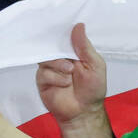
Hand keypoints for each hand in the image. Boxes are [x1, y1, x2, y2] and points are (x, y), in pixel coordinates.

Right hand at [35, 23, 111, 137]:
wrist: (84, 112)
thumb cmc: (93, 89)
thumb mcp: (95, 64)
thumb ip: (85, 46)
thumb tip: (78, 26)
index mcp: (73, 52)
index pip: (64, 36)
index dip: (63, 31)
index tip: (64, 26)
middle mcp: (60, 58)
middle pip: (51, 44)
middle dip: (60, 49)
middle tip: (69, 57)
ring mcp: (50, 69)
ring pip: (46, 58)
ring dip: (59, 64)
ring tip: (70, 72)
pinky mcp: (42, 81)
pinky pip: (44, 73)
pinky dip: (55, 77)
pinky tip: (65, 83)